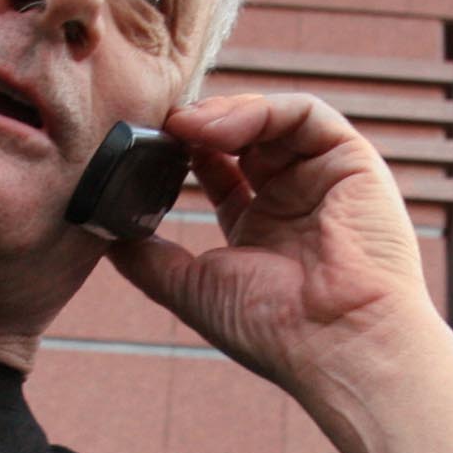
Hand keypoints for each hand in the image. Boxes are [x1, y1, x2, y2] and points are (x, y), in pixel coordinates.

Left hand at [106, 92, 434, 390]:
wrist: (339, 343)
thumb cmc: (274, 329)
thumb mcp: (192, 289)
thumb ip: (146, 258)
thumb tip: (100, 229)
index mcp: (261, 231)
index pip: (217, 171)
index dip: (181, 152)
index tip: (143, 146)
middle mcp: (294, 200)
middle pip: (241, 137)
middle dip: (197, 126)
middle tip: (157, 126)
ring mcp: (324, 178)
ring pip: (270, 119)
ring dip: (221, 114)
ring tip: (182, 126)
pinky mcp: (352, 160)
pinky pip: (304, 113)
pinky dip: (258, 109)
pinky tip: (217, 127)